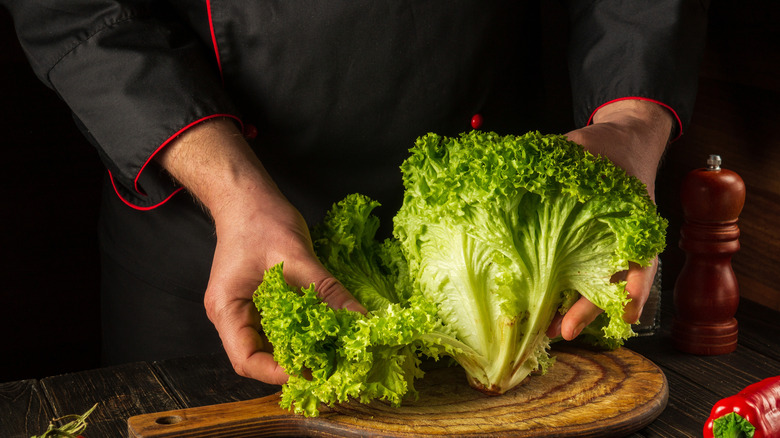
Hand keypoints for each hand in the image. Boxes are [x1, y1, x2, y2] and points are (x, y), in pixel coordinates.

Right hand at [157, 119, 364, 383]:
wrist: (247, 196)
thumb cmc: (262, 221)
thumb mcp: (298, 256)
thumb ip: (327, 290)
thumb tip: (359, 318)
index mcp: (227, 309)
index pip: (246, 359)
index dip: (278, 373)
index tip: (313, 371)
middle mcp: (231, 315)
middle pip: (258, 357)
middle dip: (292, 366)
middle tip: (329, 368)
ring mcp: (244, 309)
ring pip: (269, 344)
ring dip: (298, 352)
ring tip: (330, 356)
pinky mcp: (258, 301)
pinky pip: (277, 327)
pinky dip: (299, 334)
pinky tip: (323, 334)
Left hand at [546, 99, 672, 339]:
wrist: (624, 141)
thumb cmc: (609, 145)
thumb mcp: (588, 145)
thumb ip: (565, 156)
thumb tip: (526, 165)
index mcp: (635, 218)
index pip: (641, 258)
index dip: (635, 285)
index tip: (628, 310)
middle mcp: (627, 239)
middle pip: (615, 285)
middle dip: (591, 311)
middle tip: (565, 331)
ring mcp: (610, 246)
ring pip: (597, 287)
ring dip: (576, 310)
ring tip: (550, 331)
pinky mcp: (590, 247)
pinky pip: (581, 275)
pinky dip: (566, 294)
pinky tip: (546, 310)